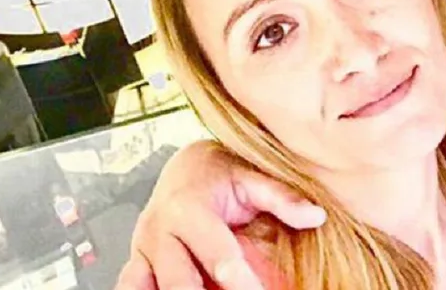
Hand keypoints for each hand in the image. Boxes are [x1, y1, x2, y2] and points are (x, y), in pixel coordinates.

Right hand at [116, 141, 325, 289]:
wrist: (183, 167)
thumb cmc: (219, 174)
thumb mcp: (250, 177)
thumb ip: (281, 196)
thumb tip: (314, 215)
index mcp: (189, 208)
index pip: (220, 258)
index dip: (244, 285)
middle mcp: (159, 230)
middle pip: (179, 282)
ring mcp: (144, 249)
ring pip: (144, 286)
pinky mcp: (137, 262)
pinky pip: (131, 285)